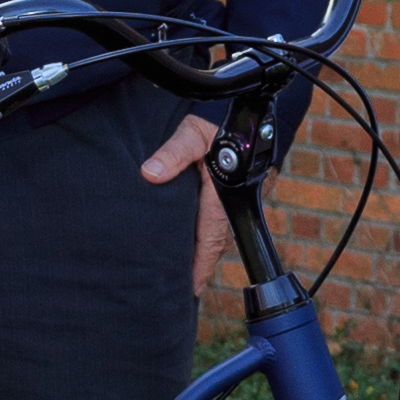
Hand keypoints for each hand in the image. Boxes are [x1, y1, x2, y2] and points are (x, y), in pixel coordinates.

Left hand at [136, 112, 235, 291]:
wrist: (249, 112)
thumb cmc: (218, 121)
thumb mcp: (191, 133)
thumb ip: (173, 153)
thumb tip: (150, 173)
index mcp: (222, 193)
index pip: (210, 238)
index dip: (201, 264)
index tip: (192, 287)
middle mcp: (233, 201)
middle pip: (216, 242)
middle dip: (202, 264)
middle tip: (184, 286)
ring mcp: (239, 200)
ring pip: (221, 234)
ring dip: (206, 251)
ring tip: (189, 271)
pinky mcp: (239, 195)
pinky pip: (224, 222)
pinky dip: (210, 235)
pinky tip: (198, 242)